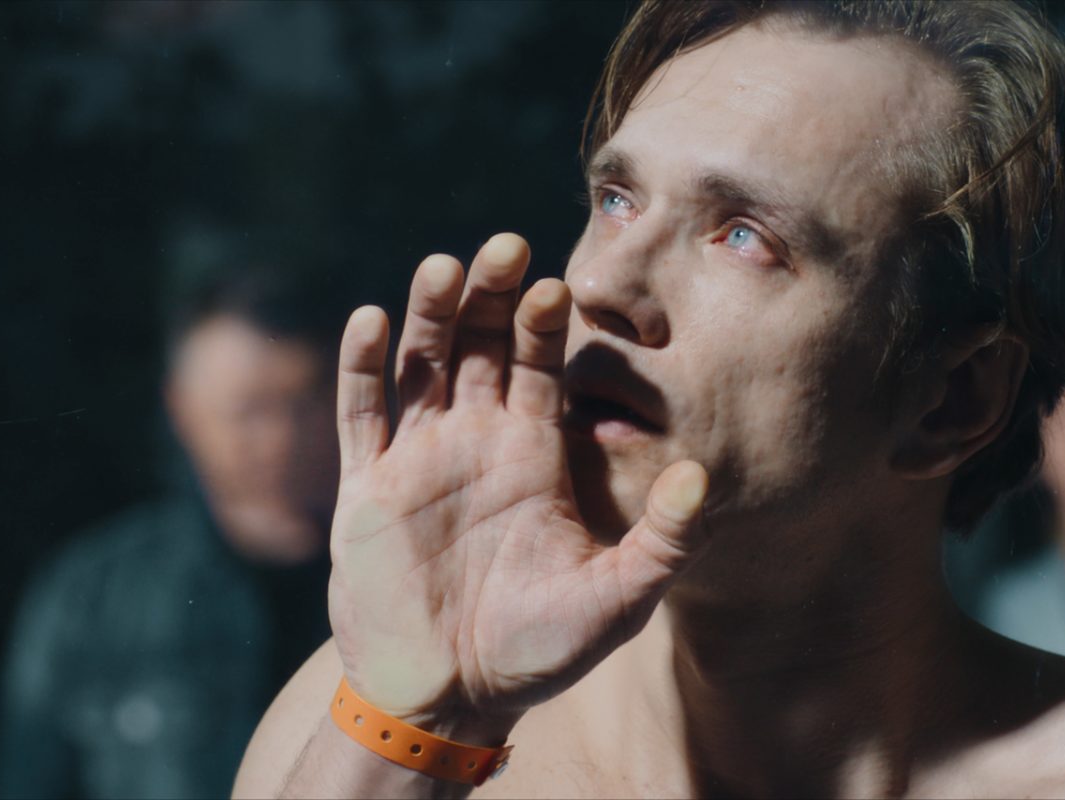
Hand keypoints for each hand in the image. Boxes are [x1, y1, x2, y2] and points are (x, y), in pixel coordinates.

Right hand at [327, 234, 709, 743]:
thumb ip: (663, 541)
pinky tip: (372, 320)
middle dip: (489, 297)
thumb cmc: (541, 650)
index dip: (546, 325)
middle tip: (505, 246)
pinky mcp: (367, 489)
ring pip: (421, 366)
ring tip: (443, 268)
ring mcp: (418, 459)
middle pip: (479, 346)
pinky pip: (362, 417)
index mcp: (534, 453)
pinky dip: (362, 369)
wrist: (453, 695)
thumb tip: (703, 477)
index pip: (540, 367)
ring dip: (428, 315)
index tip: (558, 286)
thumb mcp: (617, 600)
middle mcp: (477, 441)